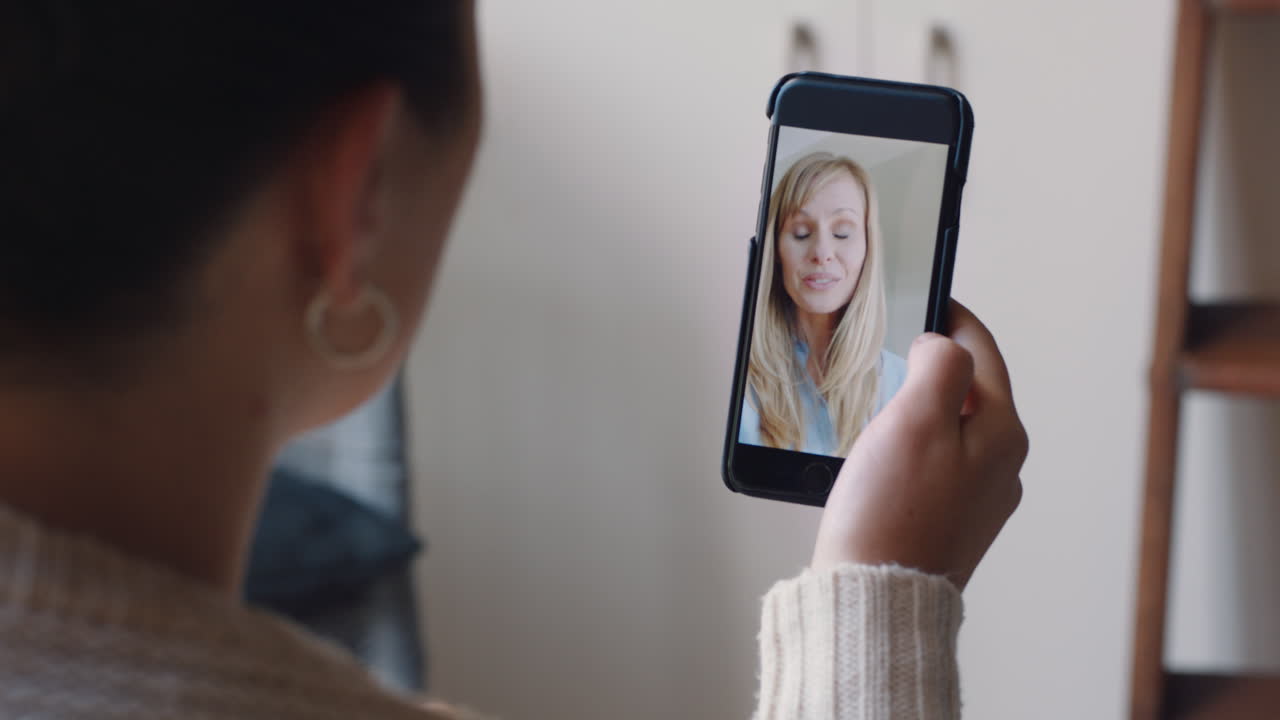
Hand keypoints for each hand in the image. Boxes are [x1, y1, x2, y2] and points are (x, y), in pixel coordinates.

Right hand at [811, 301, 1027, 589]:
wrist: (874, 598)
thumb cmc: (890, 512)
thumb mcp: (917, 416)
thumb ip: (939, 363)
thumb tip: (940, 346)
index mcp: (1001, 432)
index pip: (982, 352)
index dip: (952, 317)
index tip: (930, 295)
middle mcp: (1000, 467)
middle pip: (970, 390)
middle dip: (934, 364)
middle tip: (895, 348)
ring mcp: (977, 501)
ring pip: (951, 430)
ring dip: (920, 408)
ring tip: (881, 401)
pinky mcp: (948, 525)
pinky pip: (934, 467)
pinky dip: (910, 448)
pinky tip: (880, 458)